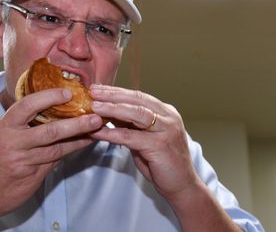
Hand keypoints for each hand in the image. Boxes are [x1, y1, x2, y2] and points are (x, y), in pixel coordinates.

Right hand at [0, 88, 102, 222]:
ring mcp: (23, 162)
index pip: (28, 106)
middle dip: (76, 124)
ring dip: (79, 140)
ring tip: (96, 131)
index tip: (67, 92)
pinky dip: (70, 152)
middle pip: (51, 131)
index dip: (49, 97)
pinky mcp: (31, 177)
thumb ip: (19, 124)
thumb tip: (46, 110)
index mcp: (4, 127)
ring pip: (57, 149)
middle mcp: (13, 143)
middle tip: (95, 117)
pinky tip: (82, 145)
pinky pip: (55, 162)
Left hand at [89, 84, 201, 200]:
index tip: (97, 88)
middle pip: (137, 100)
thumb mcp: (144, 138)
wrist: (182, 186)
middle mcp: (168, 117)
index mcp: (165, 112)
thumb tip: (107, 112)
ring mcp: (166, 130)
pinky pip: (131, 137)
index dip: (116, 91)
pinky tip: (98, 133)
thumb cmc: (161, 162)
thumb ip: (131, 124)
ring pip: (136, 114)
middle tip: (93, 91)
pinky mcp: (161, 146)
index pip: (138, 96)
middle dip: (113, 95)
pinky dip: (112, 134)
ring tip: (94, 107)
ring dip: (112, 109)